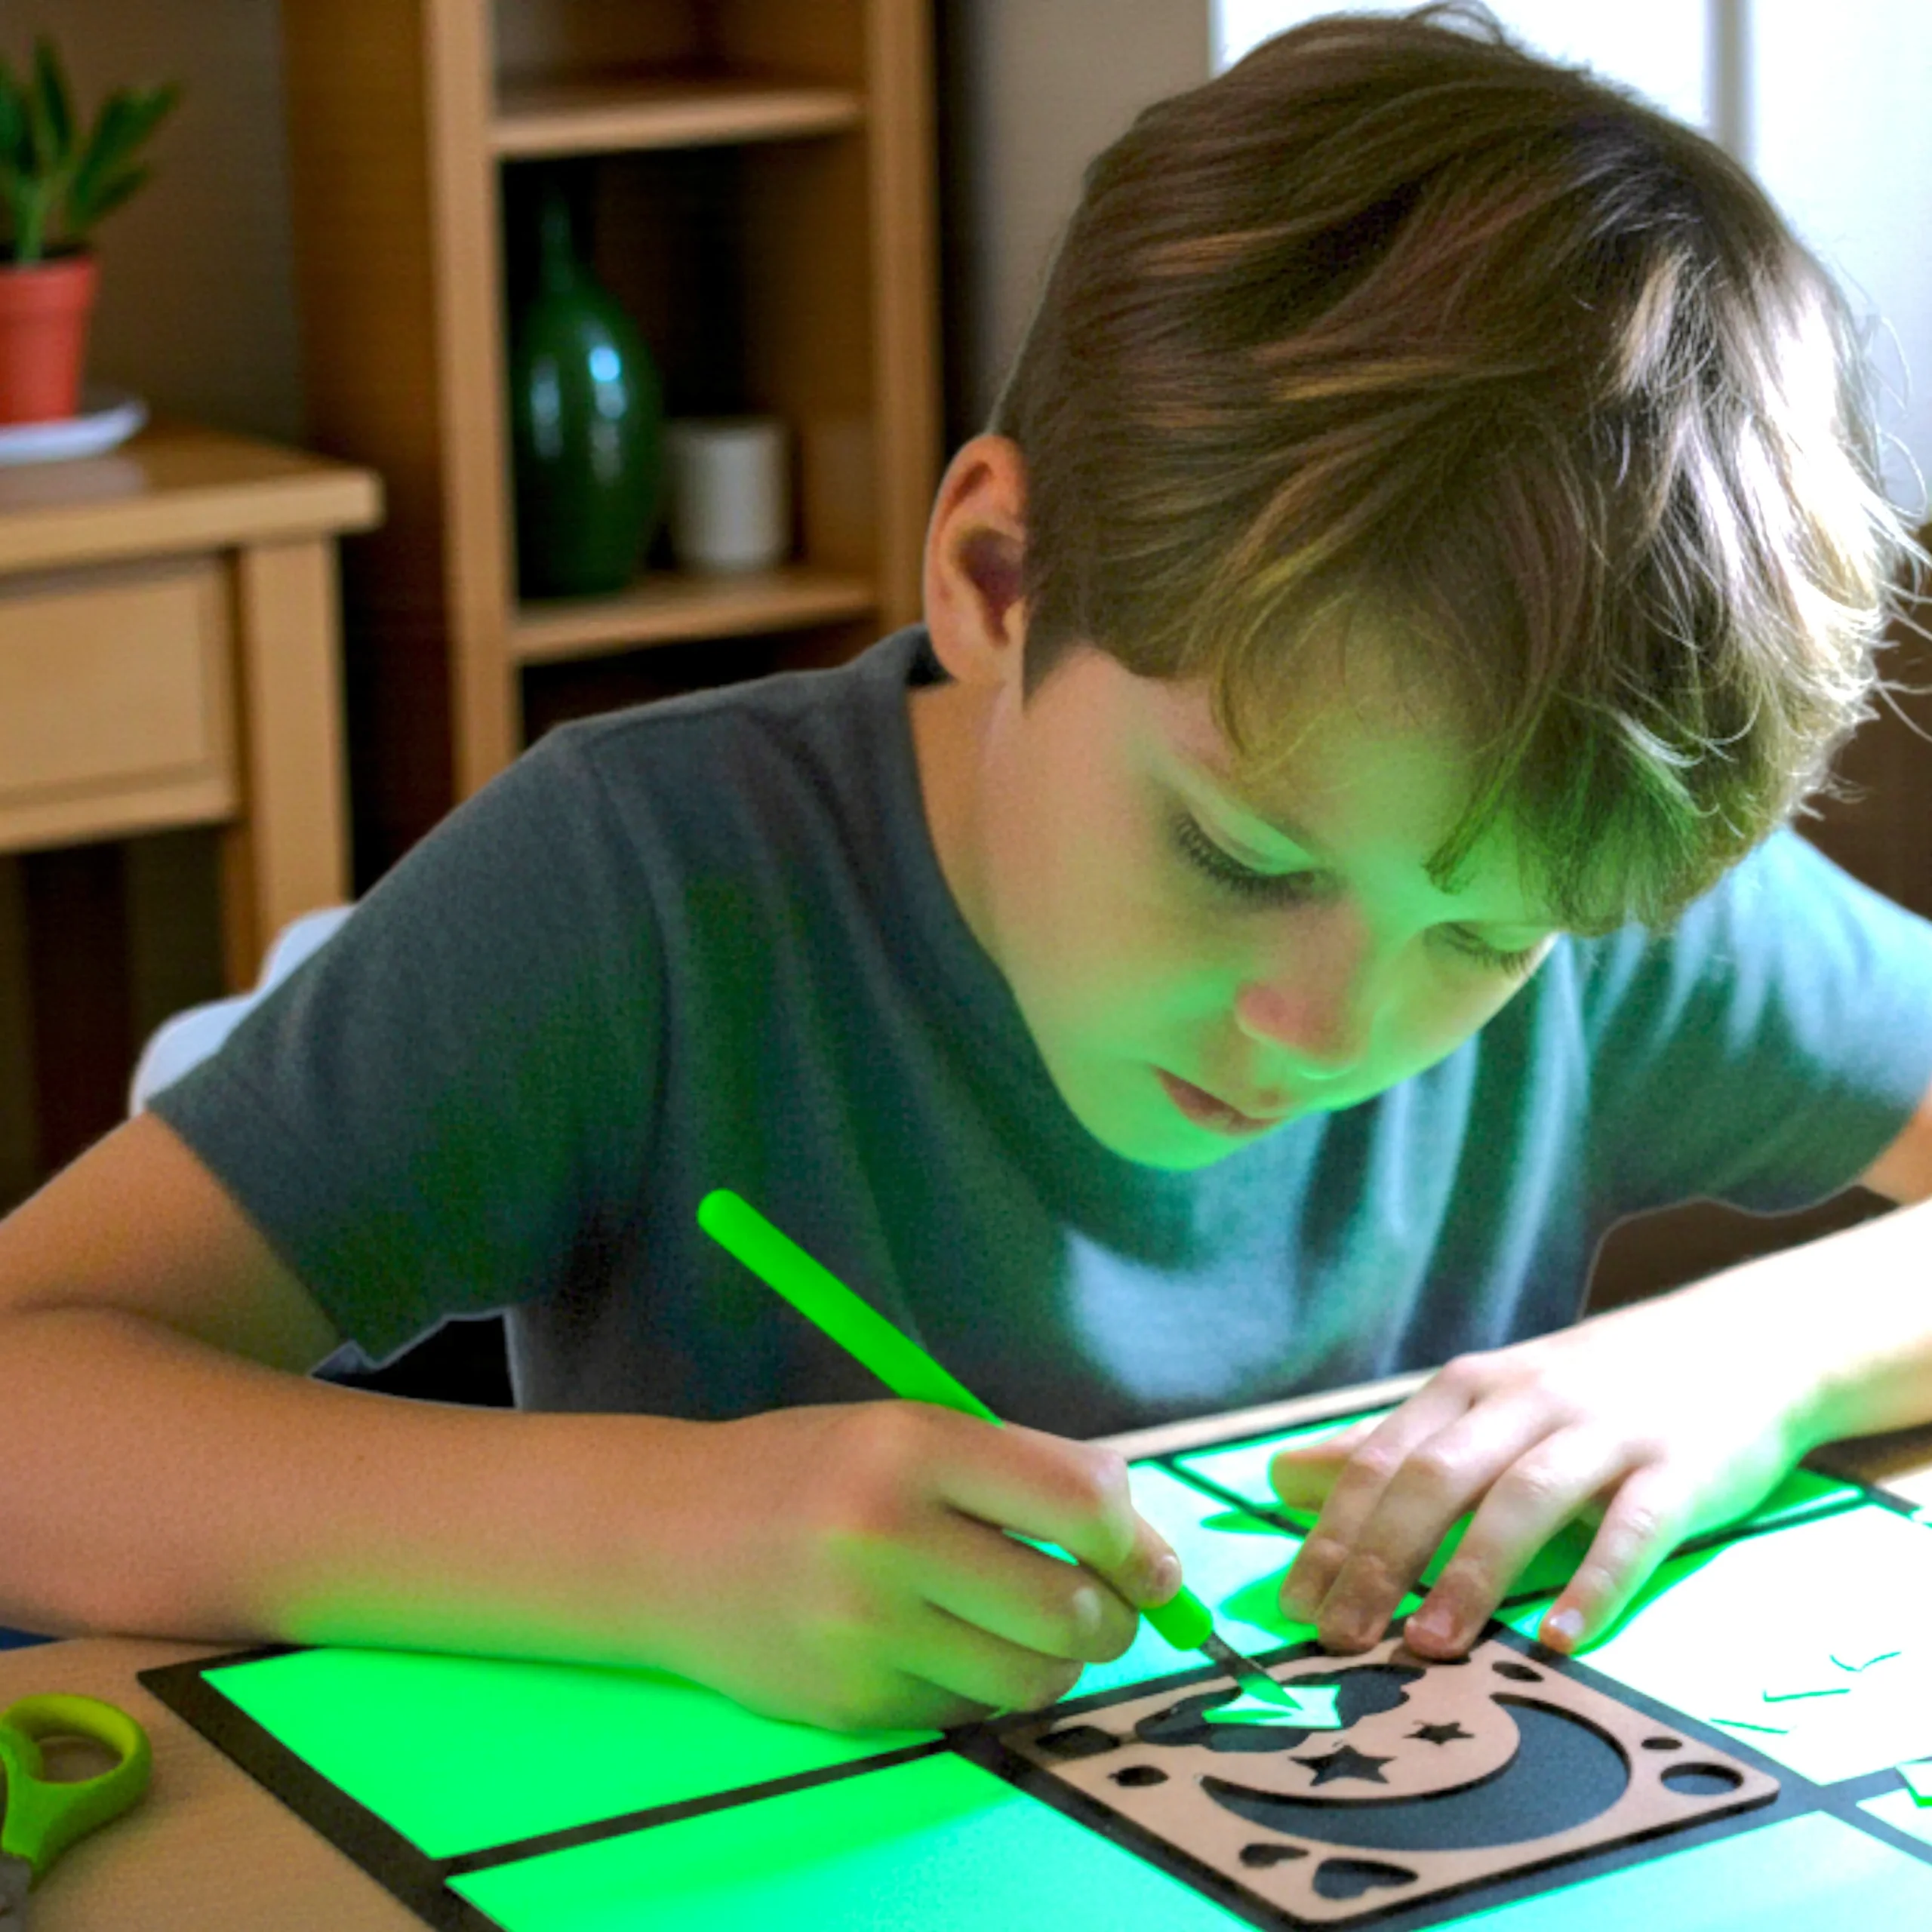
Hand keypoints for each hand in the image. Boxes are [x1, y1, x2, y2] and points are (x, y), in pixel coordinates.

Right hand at [635, 1401, 1181, 1731]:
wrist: (665, 1537)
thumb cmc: (808, 1471)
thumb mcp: (907, 1431)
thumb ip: (1018, 1474)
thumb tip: (1139, 1541)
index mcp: (912, 1445)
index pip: (1078, 1504)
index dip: (1139, 1541)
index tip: (1154, 1561)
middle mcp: (887, 1537)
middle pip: (1069, 1607)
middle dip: (1115, 1614)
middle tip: (1110, 1605)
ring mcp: (865, 1631)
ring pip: (1032, 1674)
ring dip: (1061, 1658)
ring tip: (1038, 1626)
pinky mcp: (850, 1704)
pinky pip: (971, 1710)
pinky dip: (988, 1685)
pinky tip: (956, 1646)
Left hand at [1269, 1290, 1816, 1659]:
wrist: (1741, 1339)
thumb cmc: (1593, 1386)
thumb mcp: (1486, 1400)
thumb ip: (1396, 1444)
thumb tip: (1284, 1475)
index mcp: (1468, 1386)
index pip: (1381, 1459)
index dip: (1333, 1531)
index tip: (1294, 1604)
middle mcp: (1526, 1400)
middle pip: (1435, 1477)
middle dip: (1380, 1558)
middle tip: (1340, 1635)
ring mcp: (1605, 1430)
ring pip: (1522, 1498)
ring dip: (1470, 1574)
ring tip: (1428, 1647)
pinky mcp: (1680, 1467)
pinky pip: (1633, 1529)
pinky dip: (1594, 1583)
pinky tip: (1561, 1638)